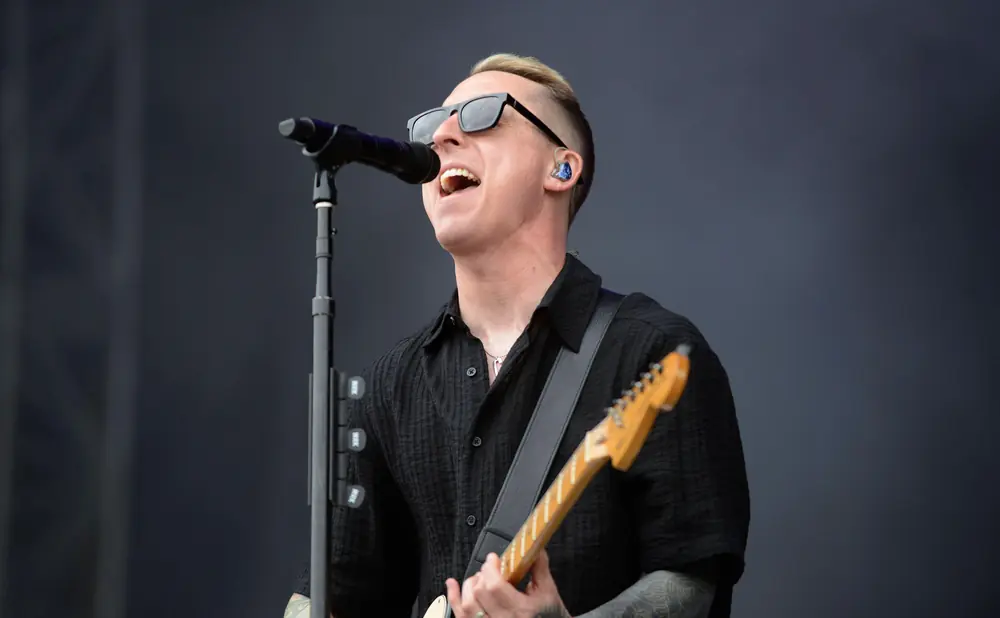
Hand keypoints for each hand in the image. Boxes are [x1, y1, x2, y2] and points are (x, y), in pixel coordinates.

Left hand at [445, 550, 569, 617]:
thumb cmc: (550, 615)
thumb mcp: (547, 591)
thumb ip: (539, 567)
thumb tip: (534, 546)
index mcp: (521, 610)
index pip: (495, 586)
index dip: (490, 568)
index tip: (494, 559)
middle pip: (479, 593)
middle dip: (482, 575)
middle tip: (490, 570)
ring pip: (467, 606)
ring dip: (468, 587)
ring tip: (478, 579)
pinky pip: (460, 616)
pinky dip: (453, 598)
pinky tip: (452, 585)